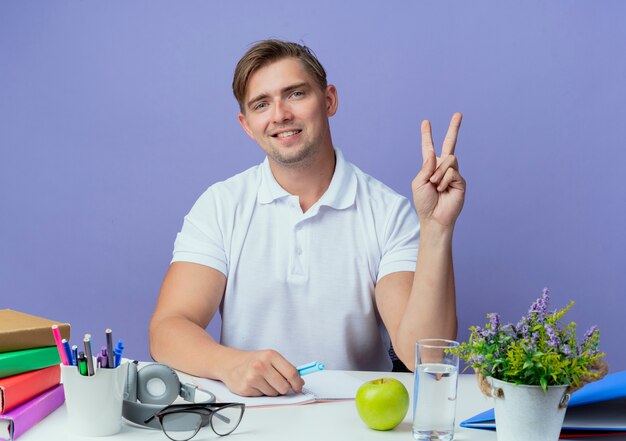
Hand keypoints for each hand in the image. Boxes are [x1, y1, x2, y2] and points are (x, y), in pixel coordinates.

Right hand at [222, 349, 303, 396]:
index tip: (298, 387)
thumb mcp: (270, 358)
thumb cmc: (253, 361)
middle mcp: (261, 365)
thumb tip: (300, 382)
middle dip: (283, 388)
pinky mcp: (245, 388)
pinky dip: (261, 393)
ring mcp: (252, 377)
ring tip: (262, 381)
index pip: (291, 373)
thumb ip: (285, 368)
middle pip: (284, 386)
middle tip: (276, 383)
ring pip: (274, 393)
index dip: (297, 383)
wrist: (230, 363)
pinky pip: (262, 397)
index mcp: (270, 355)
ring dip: (271, 390)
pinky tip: (254, 385)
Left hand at [411, 112, 465, 228]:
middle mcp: (443, 167)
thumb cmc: (424, 202)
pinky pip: (452, 171)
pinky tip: (443, 190)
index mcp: (430, 166)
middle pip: (449, 144)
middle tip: (458, 113)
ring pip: (449, 160)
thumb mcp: (419, 182)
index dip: (427, 135)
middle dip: (454, 128)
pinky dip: (444, 181)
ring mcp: (453, 173)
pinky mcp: (461, 180)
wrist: (434, 218)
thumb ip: (426, 167)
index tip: (426, 122)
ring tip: (436, 186)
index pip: (429, 147)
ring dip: (438, 174)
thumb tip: (435, 154)